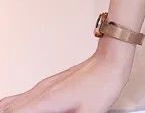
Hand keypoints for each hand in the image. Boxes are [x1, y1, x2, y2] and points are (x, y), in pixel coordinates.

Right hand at [0, 48, 131, 112]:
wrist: (112, 59)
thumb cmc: (104, 81)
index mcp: (46, 101)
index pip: (13, 112)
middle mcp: (40, 92)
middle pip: (8, 106)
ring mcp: (44, 86)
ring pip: (12, 101)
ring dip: (11, 111)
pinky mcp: (50, 84)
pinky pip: (24, 97)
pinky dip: (18, 107)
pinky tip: (30, 112)